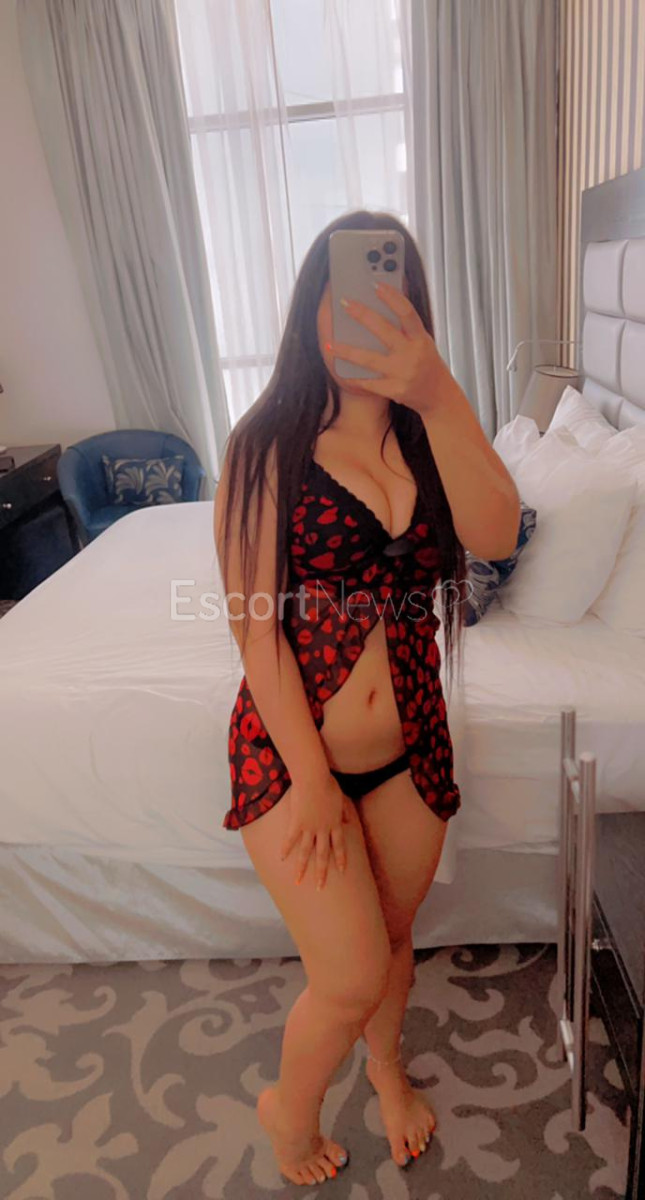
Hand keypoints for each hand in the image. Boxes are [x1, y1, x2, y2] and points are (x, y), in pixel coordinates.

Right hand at [280, 772, 351, 889]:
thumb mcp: (340, 798)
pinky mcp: (296, 822)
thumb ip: (344, 811)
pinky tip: (281, 859)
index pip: (339, 845)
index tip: (342, 871)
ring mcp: (309, 828)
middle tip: (320, 887)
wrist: (314, 779)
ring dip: (302, 868)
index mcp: (335, 823)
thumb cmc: (328, 784)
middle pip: (323, 855)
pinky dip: (286, 849)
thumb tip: (349, 819)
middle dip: (322, 872)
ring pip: (306, 852)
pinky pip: (290, 839)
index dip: (340, 858)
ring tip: (298, 881)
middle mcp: (323, 829)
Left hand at [327, 280, 452, 416]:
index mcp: (420, 338)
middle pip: (383, 330)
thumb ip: (405, 326)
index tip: (376, 284)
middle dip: (362, 314)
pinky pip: (368, 382)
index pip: (407, 313)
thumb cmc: (426, 363)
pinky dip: (354, 376)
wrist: (437, 395)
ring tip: (330, 343)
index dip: (392, 297)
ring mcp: (402, 373)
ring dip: (346, 351)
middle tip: (345, 303)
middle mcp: (412, 354)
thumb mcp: (422, 340)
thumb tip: (383, 304)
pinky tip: (340, 370)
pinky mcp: (395, 390)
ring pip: (369, 359)